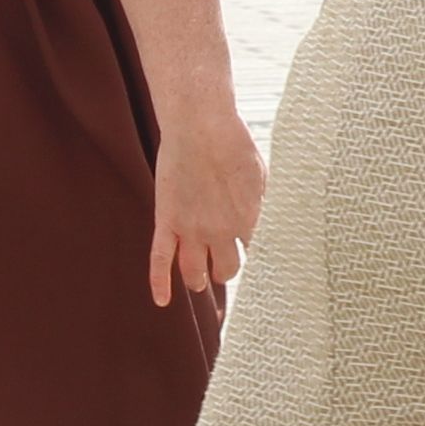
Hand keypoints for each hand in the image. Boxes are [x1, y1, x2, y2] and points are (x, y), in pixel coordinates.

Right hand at [147, 109, 264, 305]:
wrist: (200, 124)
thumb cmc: (235, 144)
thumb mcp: (261, 176)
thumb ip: (260, 206)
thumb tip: (265, 224)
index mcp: (249, 221)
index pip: (254, 257)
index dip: (252, 259)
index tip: (251, 260)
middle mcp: (221, 231)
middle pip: (225, 271)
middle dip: (225, 271)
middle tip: (223, 265)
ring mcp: (191, 229)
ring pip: (194, 273)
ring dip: (198, 279)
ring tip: (199, 278)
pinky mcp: (166, 221)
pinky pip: (160, 260)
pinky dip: (159, 284)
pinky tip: (162, 300)